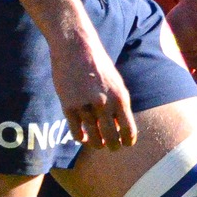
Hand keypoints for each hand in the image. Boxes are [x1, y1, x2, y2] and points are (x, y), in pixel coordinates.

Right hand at [50, 28, 136, 149]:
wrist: (76, 48)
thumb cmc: (99, 65)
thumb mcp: (116, 83)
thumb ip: (119, 104)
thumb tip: (120, 126)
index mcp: (120, 99)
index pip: (129, 130)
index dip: (128, 141)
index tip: (126, 144)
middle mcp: (104, 104)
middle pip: (111, 137)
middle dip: (112, 146)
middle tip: (111, 148)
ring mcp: (85, 106)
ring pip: (93, 137)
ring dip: (96, 144)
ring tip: (98, 145)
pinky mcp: (68, 105)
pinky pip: (76, 130)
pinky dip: (80, 137)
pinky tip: (82, 137)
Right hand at [168, 0, 196, 98]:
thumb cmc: (182, 20)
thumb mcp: (166, 38)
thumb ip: (159, 50)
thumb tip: (143, 66)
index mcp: (186, 55)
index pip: (183, 75)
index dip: (179, 86)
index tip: (171, 97)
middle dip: (191, 93)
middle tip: (184, 104)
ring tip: (196, 103)